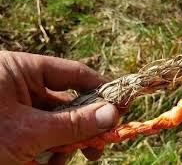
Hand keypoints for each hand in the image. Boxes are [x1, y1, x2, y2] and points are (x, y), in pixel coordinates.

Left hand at [0, 51, 118, 163]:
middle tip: (100, 143)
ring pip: (58, 121)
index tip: (122, 107)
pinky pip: (43, 134)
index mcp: (22, 70)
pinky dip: (52, 149)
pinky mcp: (15, 127)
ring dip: (68, 143)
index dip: (101, 90)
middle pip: (69, 101)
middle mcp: (22, 85)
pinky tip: (53, 162)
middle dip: (85, 126)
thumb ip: (73, 123)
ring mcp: (18, 107)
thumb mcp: (29, 131)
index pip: (74, 73)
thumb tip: (113, 114)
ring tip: (69, 159)